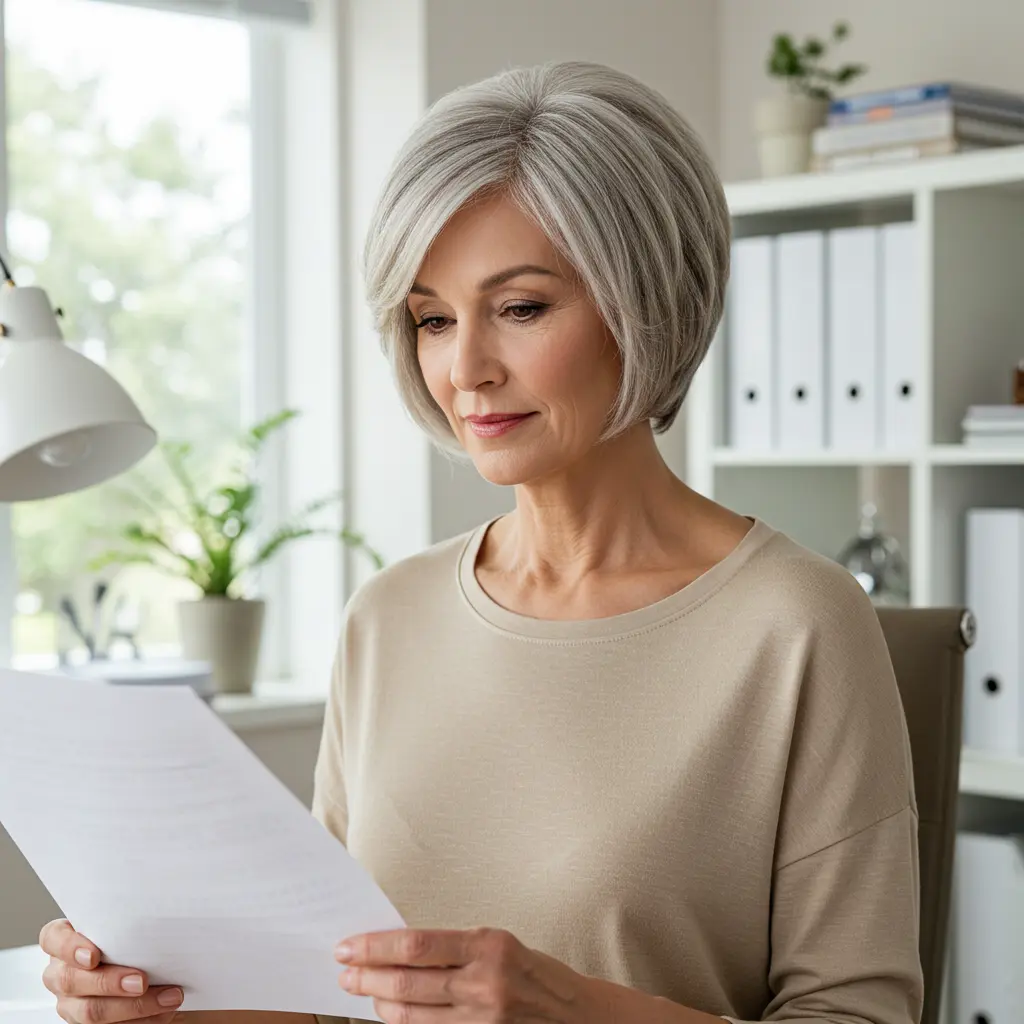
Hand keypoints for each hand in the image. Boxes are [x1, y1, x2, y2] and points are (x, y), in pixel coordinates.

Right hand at [39, 918, 184, 1022]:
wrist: (141, 963)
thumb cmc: (130, 935)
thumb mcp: (125, 924)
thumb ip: (128, 923)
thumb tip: (158, 920)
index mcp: (63, 941)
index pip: (53, 938)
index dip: (70, 947)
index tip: (94, 956)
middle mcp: (61, 973)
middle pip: (71, 980)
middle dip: (109, 982)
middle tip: (142, 981)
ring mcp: (70, 1002)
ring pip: (89, 1011)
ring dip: (133, 1007)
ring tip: (168, 997)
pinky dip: (141, 1020)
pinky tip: (164, 1013)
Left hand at [334, 926, 585, 1022]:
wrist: (577, 1017)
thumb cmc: (534, 975)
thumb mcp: (498, 946)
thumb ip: (454, 949)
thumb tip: (398, 949)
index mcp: (488, 946)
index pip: (416, 945)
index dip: (375, 947)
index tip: (349, 947)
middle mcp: (485, 984)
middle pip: (408, 982)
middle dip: (367, 978)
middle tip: (345, 973)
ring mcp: (483, 1020)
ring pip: (412, 1016)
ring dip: (381, 1005)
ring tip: (365, 995)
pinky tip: (393, 1015)